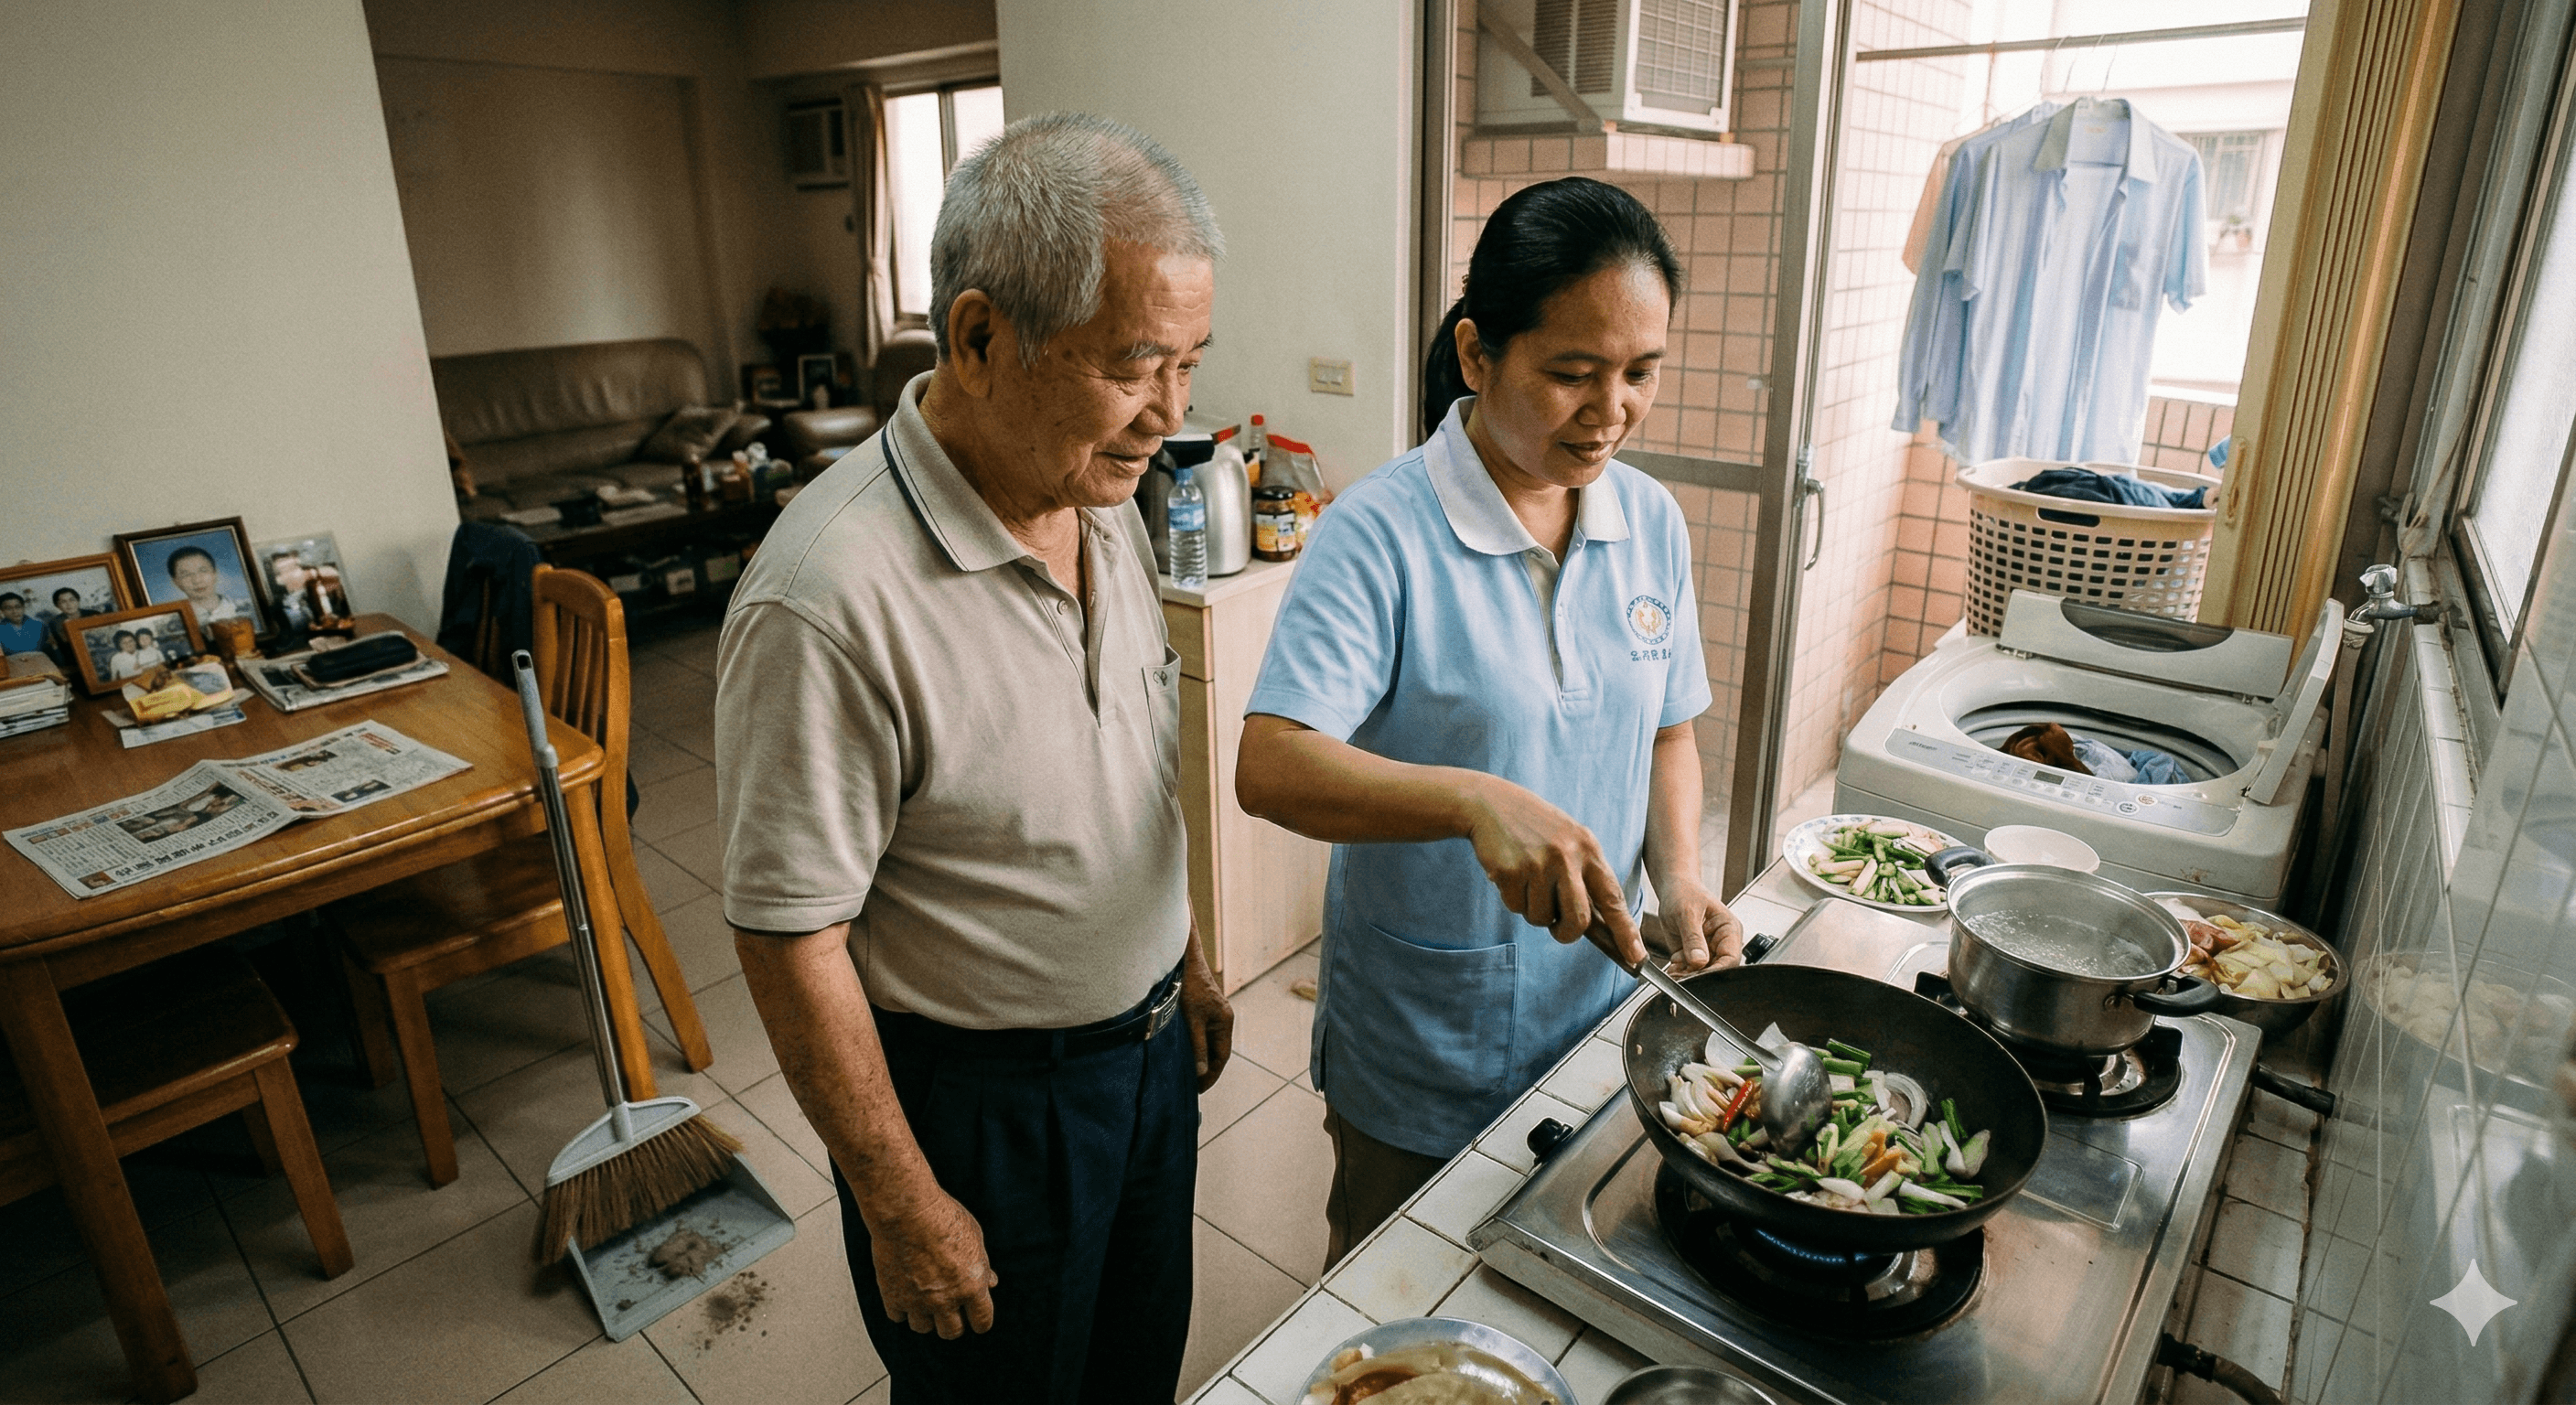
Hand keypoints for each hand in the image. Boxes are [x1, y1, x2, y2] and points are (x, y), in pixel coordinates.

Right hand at [867, 1191, 998, 1337]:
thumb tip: (990, 1282)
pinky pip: (898, 1317)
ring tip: (924, 1299)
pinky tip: (904, 1292)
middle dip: (952, 1323)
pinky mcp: (893, 1296)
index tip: (975, 1317)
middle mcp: (946, 1300)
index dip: (979, 1321)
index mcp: (972, 1287)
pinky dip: (901, 1308)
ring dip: (925, 1317)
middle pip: (951, 1332)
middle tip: (949, 1310)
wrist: (907, 1211)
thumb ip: (982, 1266)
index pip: (982, 1322)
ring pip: (923, 1328)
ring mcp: (918, 1301)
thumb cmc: (942, 1218)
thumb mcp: (974, 1238)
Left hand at [1180, 938, 1233, 1091]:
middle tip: (1191, 1085)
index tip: (1199, 1089)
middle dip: (1206, 1069)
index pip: (1221, 1056)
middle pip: (1216, 1051)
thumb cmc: (1189, 988)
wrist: (1183, 960)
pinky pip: (1201, 1033)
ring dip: (1199, 1057)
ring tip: (1186, 1073)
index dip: (1211, 1074)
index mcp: (1225, 1022)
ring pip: (1208, 1042)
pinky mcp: (1202, 1009)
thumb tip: (1201, 1072)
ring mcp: (1213, 1014)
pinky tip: (1183, 1051)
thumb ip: (1197, 1046)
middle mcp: (1222, 1019)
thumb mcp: (1192, 1021)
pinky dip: (1195, 1045)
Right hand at [1463, 777, 1643, 965]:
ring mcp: (1538, 863)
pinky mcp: (1511, 871)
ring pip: (1543, 918)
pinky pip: (1517, 907)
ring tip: (1528, 881)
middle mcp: (1567, 856)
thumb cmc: (1536, 827)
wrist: (1492, 804)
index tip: (1636, 956)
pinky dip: (1513, 899)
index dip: (1626, 931)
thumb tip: (1599, 923)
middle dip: (1567, 933)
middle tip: (1557, 927)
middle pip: (1579, 920)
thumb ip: (1585, 875)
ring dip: (1534, 910)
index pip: (1613, 898)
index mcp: (1588, 849)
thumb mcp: (1570, 841)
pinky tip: (1510, 874)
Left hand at [1651, 875, 1744, 972]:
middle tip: (1681, 975)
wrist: (1672, 889)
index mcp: (1729, 929)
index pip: (1731, 958)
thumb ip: (1693, 938)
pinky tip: (1673, 968)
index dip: (1716, 970)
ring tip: (1675, 970)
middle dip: (1699, 974)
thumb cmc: (1684, 893)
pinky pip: (1690, 970)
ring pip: (1702, 973)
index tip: (1698, 974)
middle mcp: (1722, 942)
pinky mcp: (1694, 954)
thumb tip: (1699, 961)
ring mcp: (1708, 950)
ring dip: (1687, 975)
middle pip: (1717, 969)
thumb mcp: (1687, 913)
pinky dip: (1680, 972)